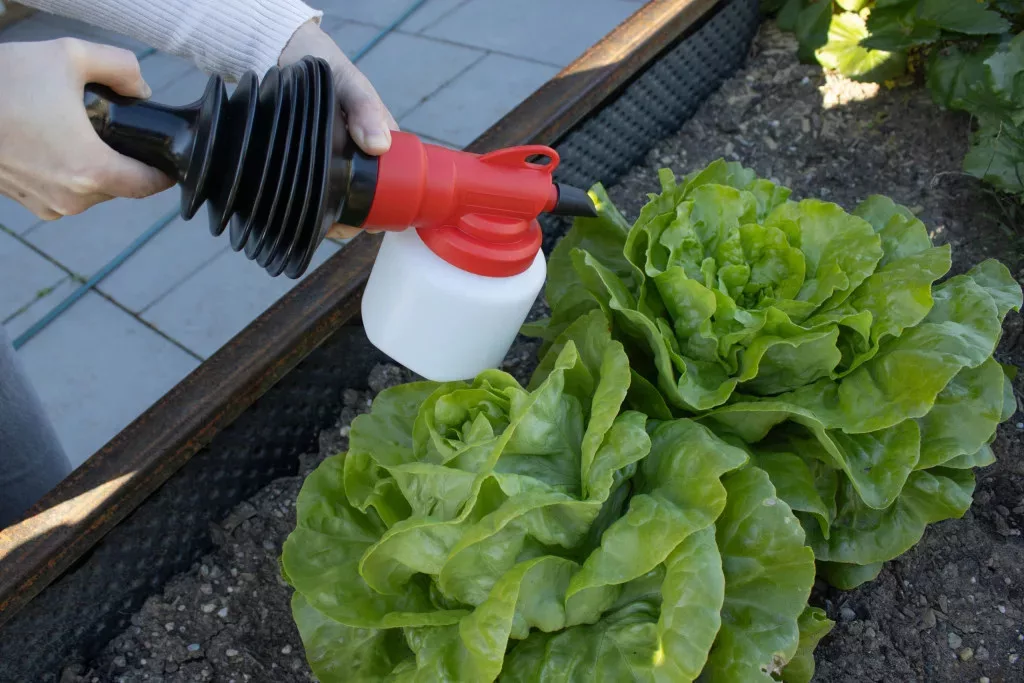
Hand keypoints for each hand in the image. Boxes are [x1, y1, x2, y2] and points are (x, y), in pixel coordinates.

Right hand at [0, 39, 172, 219]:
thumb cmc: (4, 82)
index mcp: (91, 170)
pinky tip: (50, 143)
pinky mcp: (27, 202)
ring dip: (92, 166)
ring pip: (91, 190)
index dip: (164, 171)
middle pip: (120, 186)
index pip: (149, 186)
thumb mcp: (70, 56)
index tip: (167, 156)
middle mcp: (72, 198)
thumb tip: (142, 90)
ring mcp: (48, 204)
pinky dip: (65, 171)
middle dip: (122, 160)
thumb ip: (121, 67)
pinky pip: (63, 191)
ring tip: (73, 131)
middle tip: (111, 130)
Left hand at [279, 20, 396, 239]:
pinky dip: (305, 205)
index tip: (371, 225)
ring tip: (311, 223)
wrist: (281, 52)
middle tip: (334, 228)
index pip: (391, 184)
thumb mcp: (348, 84)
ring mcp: (329, 162)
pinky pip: (308, 192)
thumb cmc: (323, 65)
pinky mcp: (303, 163)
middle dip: (350, 219)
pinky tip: (295, 213)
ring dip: (325, 216)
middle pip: (360, 200)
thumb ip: (365, 109)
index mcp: (377, 143)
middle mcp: (355, 156)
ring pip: (333, 200)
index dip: (383, 208)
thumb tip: (380, 147)